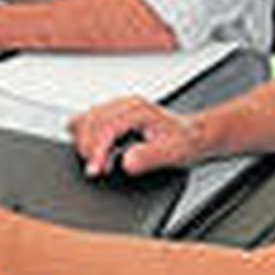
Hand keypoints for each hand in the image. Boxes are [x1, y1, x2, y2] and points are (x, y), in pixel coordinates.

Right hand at [67, 96, 199, 176]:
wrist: (190, 135)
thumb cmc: (183, 141)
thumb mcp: (172, 152)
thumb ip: (149, 157)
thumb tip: (126, 162)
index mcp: (138, 109)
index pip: (105, 126)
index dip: (97, 150)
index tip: (95, 169)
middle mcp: (124, 104)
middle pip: (89, 122)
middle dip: (88, 149)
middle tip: (98, 169)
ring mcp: (116, 107)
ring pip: (84, 119)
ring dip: (84, 143)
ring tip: (99, 162)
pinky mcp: (111, 114)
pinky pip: (86, 120)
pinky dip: (84, 136)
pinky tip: (97, 151)